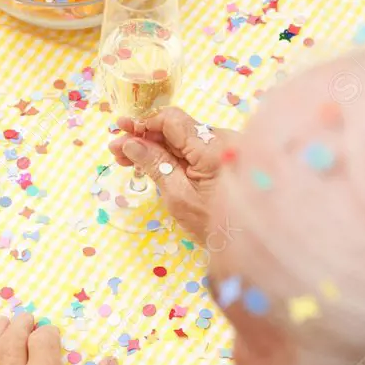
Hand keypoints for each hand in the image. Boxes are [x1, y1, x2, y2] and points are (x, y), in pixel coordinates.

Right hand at [109, 107, 236, 244]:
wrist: (248, 244)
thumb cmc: (214, 226)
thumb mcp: (178, 196)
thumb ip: (155, 164)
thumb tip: (131, 143)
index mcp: (212, 147)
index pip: (172, 120)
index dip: (143, 123)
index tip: (121, 131)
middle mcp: (222, 140)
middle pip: (175, 127)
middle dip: (144, 136)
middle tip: (117, 150)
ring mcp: (225, 147)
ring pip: (182, 138)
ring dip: (154, 146)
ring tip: (127, 159)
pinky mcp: (224, 157)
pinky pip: (192, 148)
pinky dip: (171, 154)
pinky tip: (150, 162)